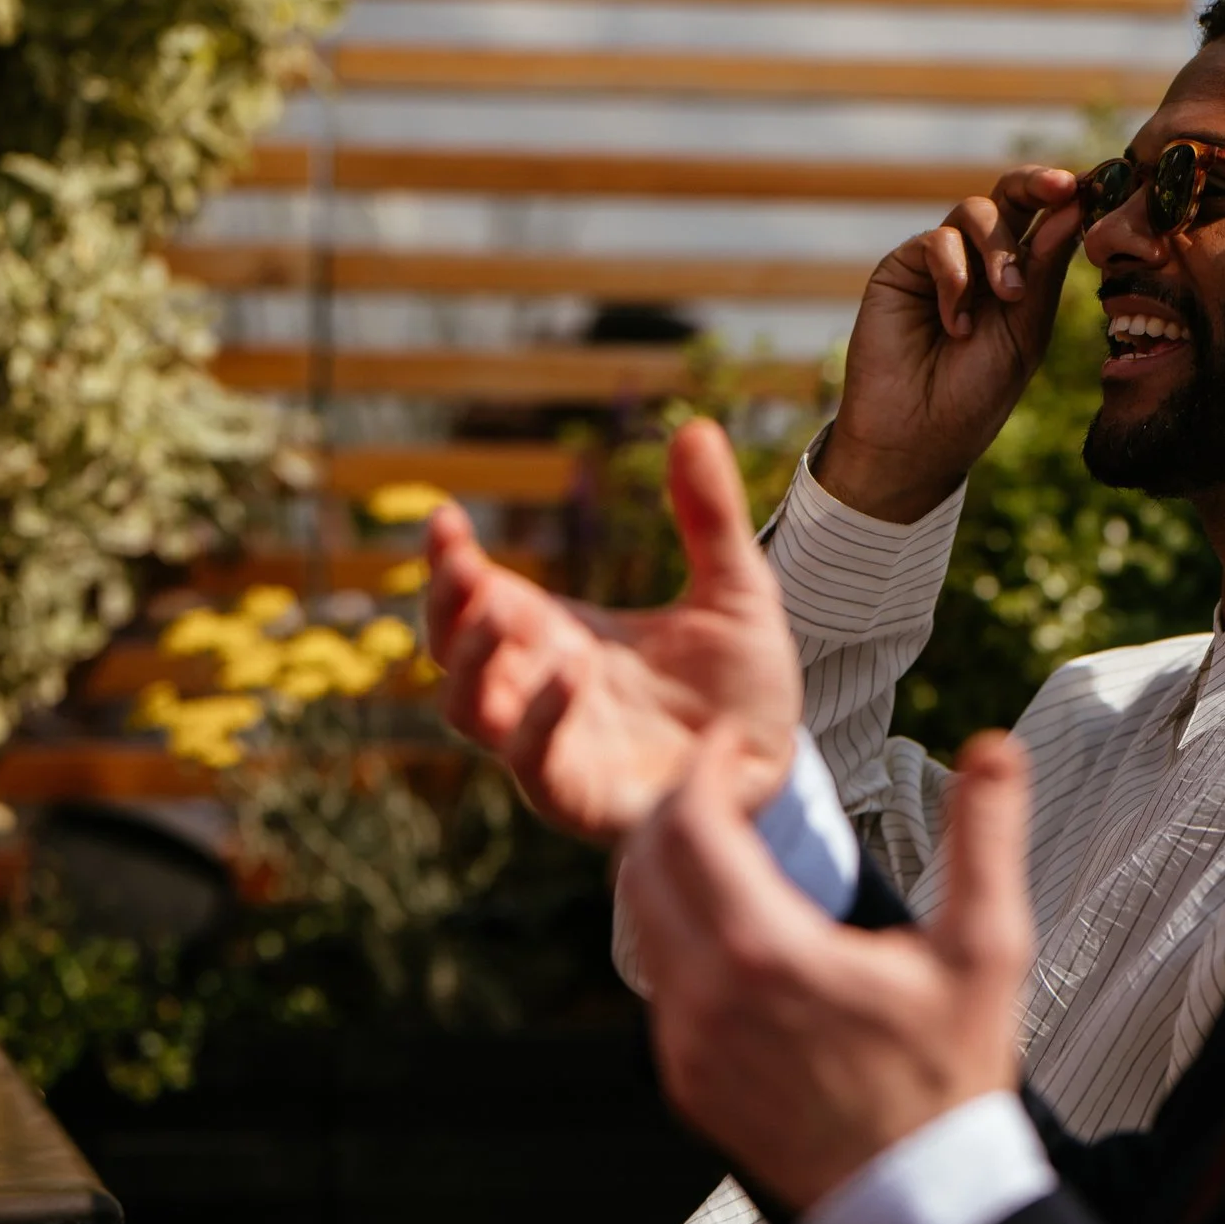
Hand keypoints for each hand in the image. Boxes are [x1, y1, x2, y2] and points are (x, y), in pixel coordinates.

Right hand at [425, 420, 801, 844]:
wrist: (779, 761)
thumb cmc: (740, 683)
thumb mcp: (735, 589)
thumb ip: (709, 517)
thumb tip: (697, 425)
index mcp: (559, 639)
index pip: (476, 599)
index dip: (449, 563)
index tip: (445, 517)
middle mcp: (542, 692)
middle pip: (453, 654)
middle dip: (445, 608)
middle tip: (465, 566)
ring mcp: (557, 747)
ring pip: (473, 714)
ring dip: (472, 664)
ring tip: (504, 612)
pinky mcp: (587, 798)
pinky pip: (538, 771)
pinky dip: (540, 724)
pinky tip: (569, 673)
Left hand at [621, 721, 1035, 1210]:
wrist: (918, 1196)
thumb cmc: (953, 1071)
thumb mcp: (986, 949)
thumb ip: (985, 837)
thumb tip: (992, 749)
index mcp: (769, 953)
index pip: (692, 826)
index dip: (708, 769)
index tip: (739, 748)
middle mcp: (708, 998)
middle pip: (644, 864)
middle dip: (677, 807)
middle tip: (725, 782)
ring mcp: (686, 1046)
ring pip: (640, 923)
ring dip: (671, 868)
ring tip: (727, 842)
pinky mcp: (685, 1081)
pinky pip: (658, 983)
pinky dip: (679, 933)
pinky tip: (732, 925)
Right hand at [819, 166, 1081, 521]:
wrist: (918, 434)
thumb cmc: (977, 393)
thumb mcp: (1025, 330)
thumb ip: (1043, 269)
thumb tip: (1074, 206)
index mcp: (1023, 276)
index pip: (1048, 220)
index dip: (1070, 199)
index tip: (1096, 186)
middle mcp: (982, 260)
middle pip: (1011, 195)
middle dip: (1038, 183)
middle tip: (1063, 186)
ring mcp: (942, 260)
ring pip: (977, 210)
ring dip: (999, 248)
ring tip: (1006, 297)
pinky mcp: (903, 267)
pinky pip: (938, 242)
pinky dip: (955, 276)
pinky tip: (955, 323)